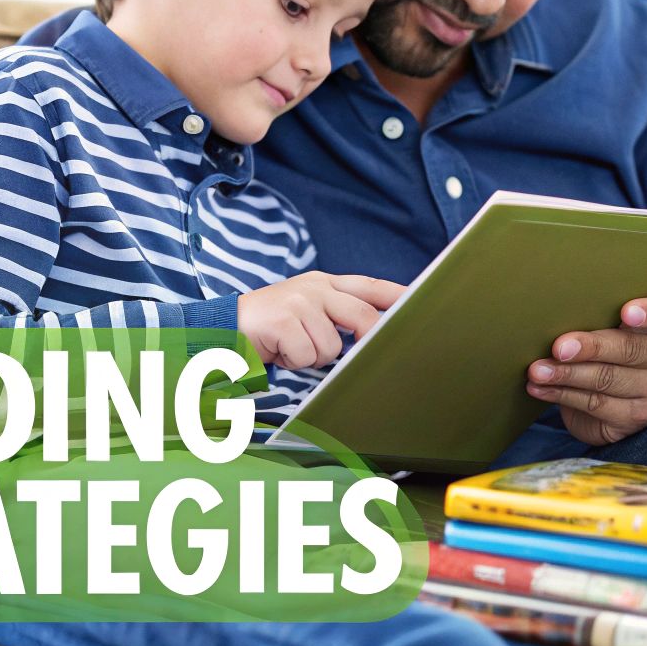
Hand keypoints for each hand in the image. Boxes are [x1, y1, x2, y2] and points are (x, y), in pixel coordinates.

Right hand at [238, 272, 403, 368]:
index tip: (422, 299)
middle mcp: (315, 287)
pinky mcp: (283, 318)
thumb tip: (375, 332)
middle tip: (359, 356)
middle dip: (366, 341)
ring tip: (292, 348)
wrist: (224, 329)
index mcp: (324, 283)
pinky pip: (307, 354)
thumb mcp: (307, 314)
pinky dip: (294, 362)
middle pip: (363, 316)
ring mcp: (299, 300)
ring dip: (312, 357)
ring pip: (332, 345)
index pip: (370, 286)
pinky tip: (279, 351)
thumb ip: (339, 316)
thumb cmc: (272, 329)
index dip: (398, 293)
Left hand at [526, 292, 646, 445]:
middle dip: (590, 348)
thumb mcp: (621, 320)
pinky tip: (540, 388)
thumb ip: (605, 310)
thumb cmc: (620, 338)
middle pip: (629, 349)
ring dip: (566, 374)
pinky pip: (595, 405)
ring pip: (607, 379)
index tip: (625, 313)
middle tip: (558, 347)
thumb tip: (557, 308)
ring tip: (537, 370)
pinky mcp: (636, 418)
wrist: (630, 388)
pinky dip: (563, 394)